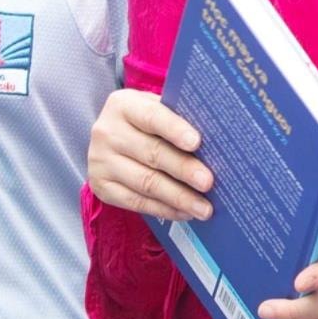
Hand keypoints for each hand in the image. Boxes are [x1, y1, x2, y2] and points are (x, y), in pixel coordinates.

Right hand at [87, 89, 212, 222]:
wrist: (110, 138)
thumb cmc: (146, 122)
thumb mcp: (157, 109)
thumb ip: (179, 118)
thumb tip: (217, 140)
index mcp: (123, 105)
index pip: (151, 116)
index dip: (174, 129)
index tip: (197, 142)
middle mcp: (107, 132)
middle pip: (152, 153)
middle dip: (183, 169)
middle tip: (208, 182)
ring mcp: (100, 161)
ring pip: (146, 182)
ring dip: (178, 197)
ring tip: (204, 208)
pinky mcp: (101, 187)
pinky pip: (136, 203)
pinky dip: (164, 209)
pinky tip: (185, 212)